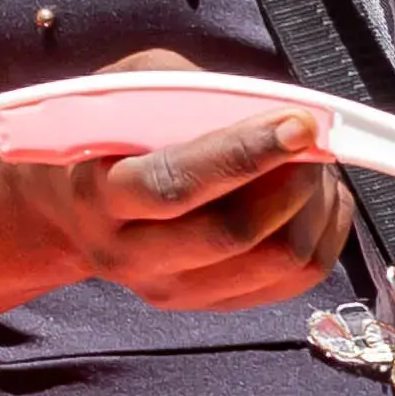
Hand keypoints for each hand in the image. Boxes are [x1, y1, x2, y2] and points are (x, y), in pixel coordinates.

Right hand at [0, 49, 349, 310]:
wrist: (72, 210)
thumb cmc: (110, 135)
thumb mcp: (132, 91)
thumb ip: (193, 96)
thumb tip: (272, 110)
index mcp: (102, 194)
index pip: (178, 184)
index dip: (243, 154)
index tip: (297, 125)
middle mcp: (132, 254)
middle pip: (234, 234)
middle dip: (293, 181)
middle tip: (313, 142)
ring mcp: (173, 288)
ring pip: (277, 262)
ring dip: (314, 207)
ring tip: (313, 167)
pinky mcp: (212, 304)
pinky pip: (294, 281)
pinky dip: (322, 234)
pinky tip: (314, 199)